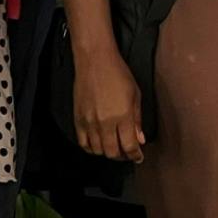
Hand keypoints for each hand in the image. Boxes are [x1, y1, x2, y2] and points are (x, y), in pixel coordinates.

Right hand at [73, 48, 145, 162]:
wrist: (95, 60)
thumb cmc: (118, 73)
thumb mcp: (135, 95)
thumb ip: (137, 120)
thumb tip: (139, 139)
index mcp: (123, 116)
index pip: (129, 146)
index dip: (135, 155)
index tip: (138, 157)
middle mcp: (105, 122)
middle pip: (113, 152)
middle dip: (123, 156)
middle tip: (127, 154)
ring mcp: (90, 122)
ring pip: (98, 150)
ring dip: (108, 153)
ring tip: (114, 148)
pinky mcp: (78, 119)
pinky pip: (83, 143)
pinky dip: (92, 148)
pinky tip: (99, 144)